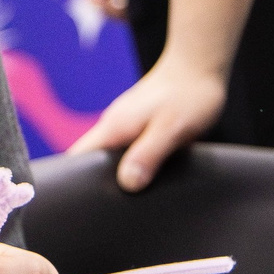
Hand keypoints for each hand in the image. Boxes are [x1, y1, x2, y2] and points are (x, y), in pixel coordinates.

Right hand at [71, 52, 226, 191]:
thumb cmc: (190, 95)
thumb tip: (127, 184)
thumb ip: (148, 154)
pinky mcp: (140, 126)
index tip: (80, 204)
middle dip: (95, 184)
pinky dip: (131, 165)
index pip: (77, 159)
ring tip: (129, 200)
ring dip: (116, 175)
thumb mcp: (171, 129)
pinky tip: (148, 177)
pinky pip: (127, 150)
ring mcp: (126, 124)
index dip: (73, 182)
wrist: (199, 64)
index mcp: (114, 128)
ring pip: (110, 156)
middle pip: (90, 160)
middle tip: (108, 209)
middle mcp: (114, 126)